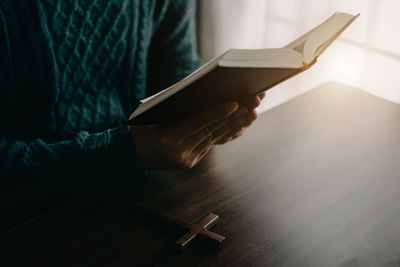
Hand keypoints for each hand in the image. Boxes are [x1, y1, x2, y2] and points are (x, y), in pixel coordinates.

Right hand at [130, 93, 265, 169]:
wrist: (132, 156)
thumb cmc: (140, 129)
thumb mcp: (149, 117)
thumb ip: (171, 109)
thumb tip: (196, 95)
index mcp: (167, 139)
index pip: (197, 124)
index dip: (216, 113)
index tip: (234, 104)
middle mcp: (178, 153)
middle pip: (210, 131)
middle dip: (231, 118)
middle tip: (249, 104)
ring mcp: (186, 160)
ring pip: (213, 139)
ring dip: (232, 126)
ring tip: (249, 112)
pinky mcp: (190, 163)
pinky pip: (209, 145)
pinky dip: (223, 134)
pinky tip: (236, 124)